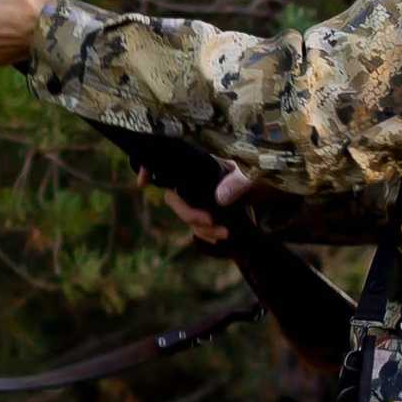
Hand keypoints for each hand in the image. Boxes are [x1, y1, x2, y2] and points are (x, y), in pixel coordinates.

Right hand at [139, 160, 253, 245]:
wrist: (258, 199)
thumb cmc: (248, 182)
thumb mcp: (248, 178)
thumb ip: (237, 184)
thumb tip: (218, 199)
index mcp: (196, 167)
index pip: (166, 163)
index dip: (148, 168)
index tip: (143, 183)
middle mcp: (189, 181)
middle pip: (173, 198)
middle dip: (188, 213)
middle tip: (211, 221)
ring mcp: (192, 199)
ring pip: (184, 215)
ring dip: (200, 227)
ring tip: (225, 233)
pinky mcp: (199, 216)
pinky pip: (193, 227)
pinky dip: (203, 234)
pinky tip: (217, 238)